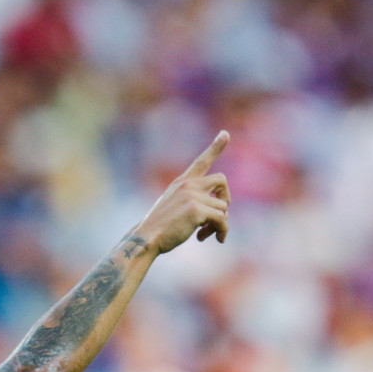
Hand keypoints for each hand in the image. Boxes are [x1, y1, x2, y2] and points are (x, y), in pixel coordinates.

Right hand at [135, 131, 230, 254]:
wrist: (146, 238)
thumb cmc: (159, 227)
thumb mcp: (173, 205)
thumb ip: (191, 199)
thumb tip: (219, 209)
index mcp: (182, 182)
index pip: (202, 161)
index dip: (216, 147)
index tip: (225, 133)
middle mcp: (188, 185)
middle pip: (222, 180)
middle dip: (226, 198)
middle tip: (220, 215)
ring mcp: (193, 196)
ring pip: (223, 207)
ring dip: (219, 223)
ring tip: (204, 233)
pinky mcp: (197, 210)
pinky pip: (222, 219)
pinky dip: (221, 231)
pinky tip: (210, 238)